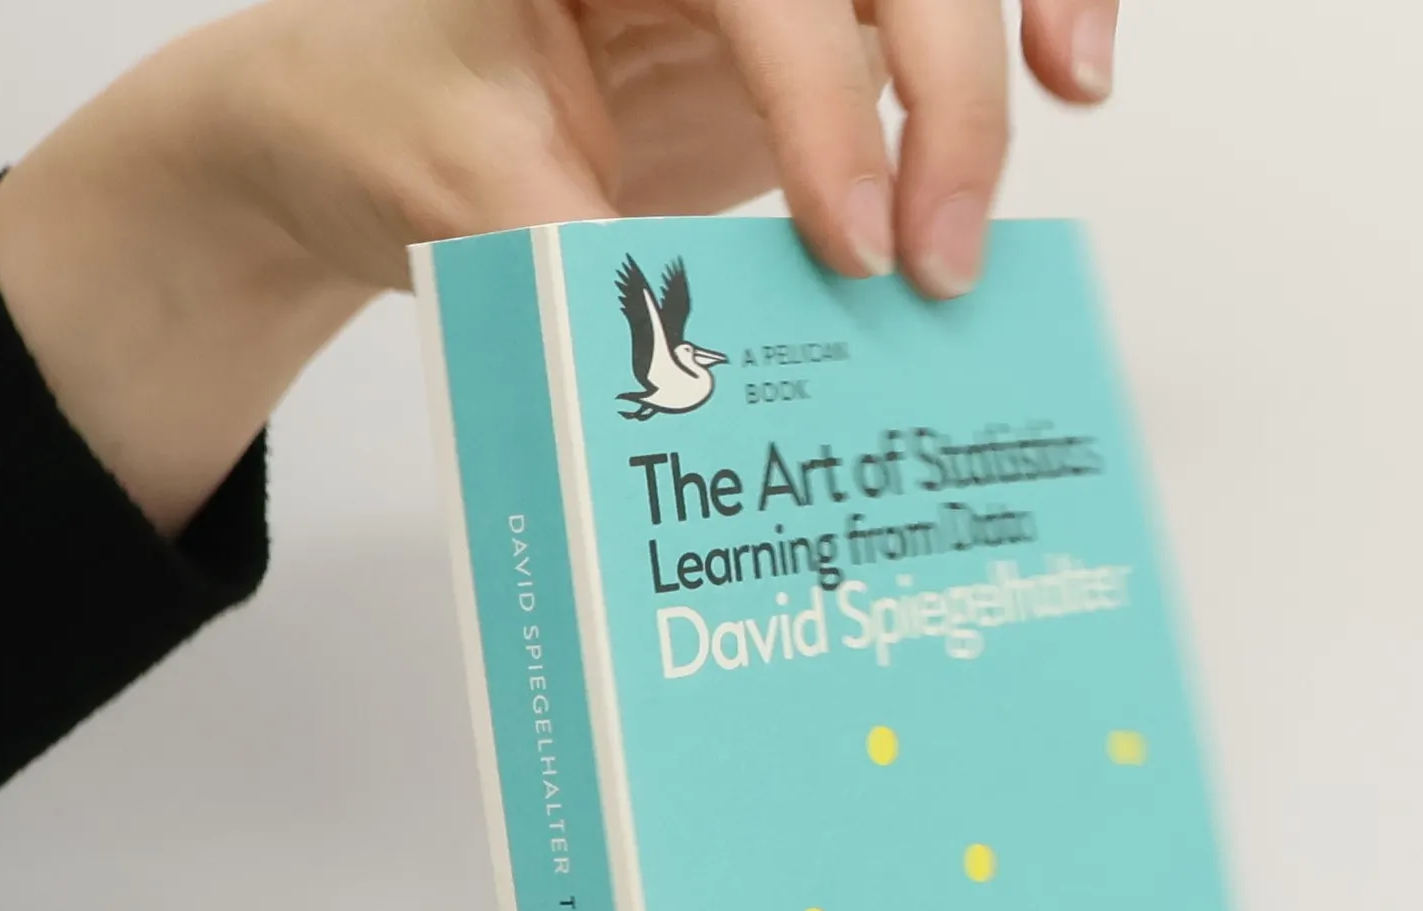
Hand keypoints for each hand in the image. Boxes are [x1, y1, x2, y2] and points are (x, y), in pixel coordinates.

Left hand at [0, 0, 1119, 533]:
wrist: (350, 122)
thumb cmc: (380, 125)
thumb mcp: (465, 197)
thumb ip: (597, 266)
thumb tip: (743, 363)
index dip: (825, 104)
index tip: (850, 246)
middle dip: (945, 85)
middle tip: (939, 259)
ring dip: (1006, 31)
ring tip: (1072, 99)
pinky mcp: (805, 22)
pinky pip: (925, 14)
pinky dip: (1008, 33)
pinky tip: (1067, 75)